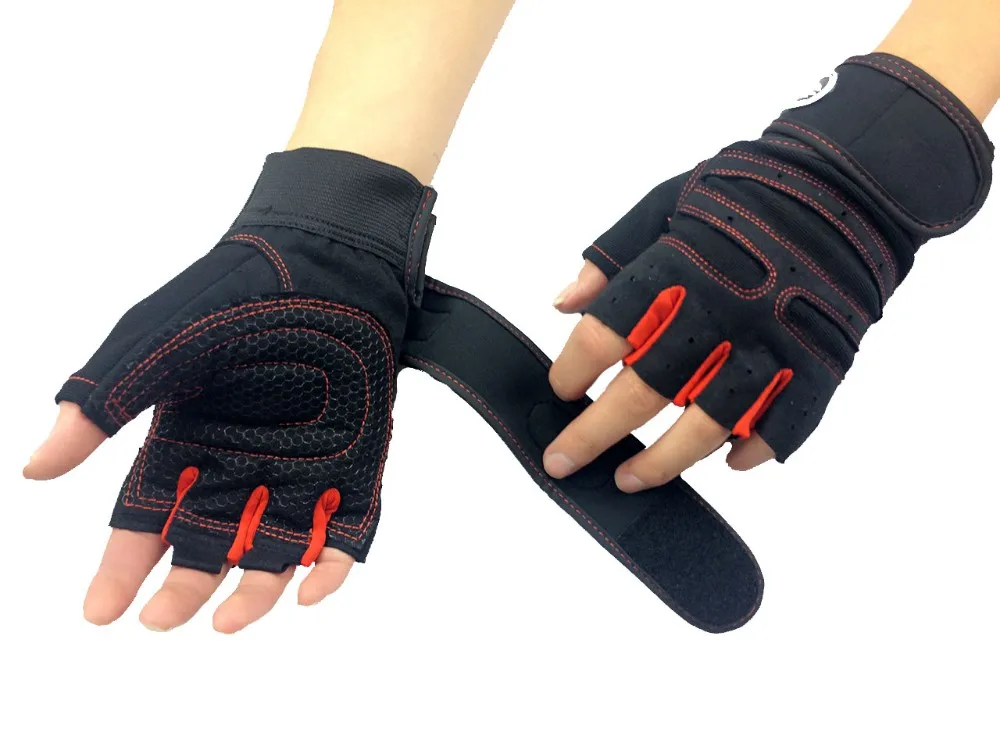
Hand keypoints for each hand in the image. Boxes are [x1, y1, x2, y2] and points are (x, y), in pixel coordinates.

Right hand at [23, 148, 437, 631]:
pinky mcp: (354, 465)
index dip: (119, 568)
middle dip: (182, 590)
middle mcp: (238, 465)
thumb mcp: (156, 346)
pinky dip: (332, 565)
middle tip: (162, 620)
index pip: (145, 520)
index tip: (99, 611)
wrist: (323, 260)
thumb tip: (34, 469)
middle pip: (204, 548)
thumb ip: (101, 404)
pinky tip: (310, 589)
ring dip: (253, 592)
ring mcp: (299, 468)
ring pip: (272, 553)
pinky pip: (346, 531)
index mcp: (185, 441)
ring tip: (227, 621)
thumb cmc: (233, 296)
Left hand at [544, 53, 992, 491]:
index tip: (560, 390)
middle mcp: (719, 311)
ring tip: (629, 479)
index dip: (573, 369)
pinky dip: (757, 449)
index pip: (605, 333)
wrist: (850, 186)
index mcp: (675, 268)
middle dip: (594, 434)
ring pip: (710, 424)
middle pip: (645, 391)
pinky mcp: (820, 363)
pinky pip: (786, 424)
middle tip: (562, 461)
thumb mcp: (665, 201)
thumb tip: (563, 303)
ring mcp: (772, 343)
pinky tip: (729, 462)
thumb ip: (612, 254)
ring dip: (664, 460)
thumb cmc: (747, 194)